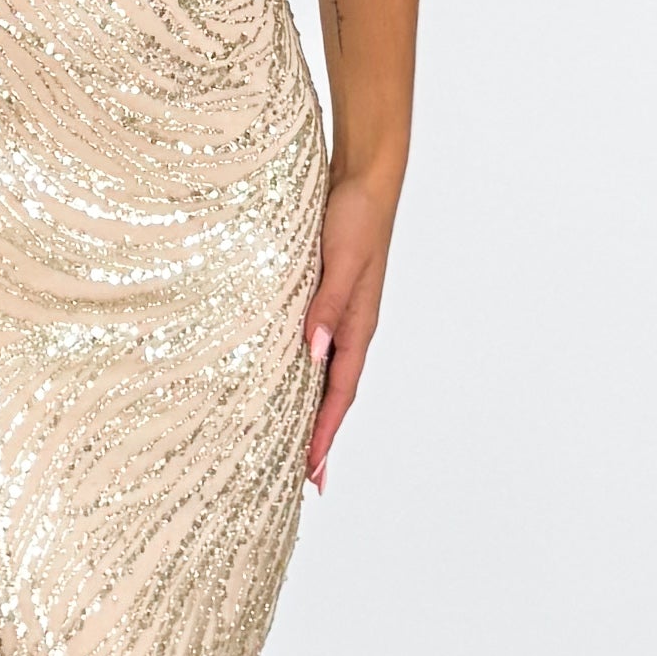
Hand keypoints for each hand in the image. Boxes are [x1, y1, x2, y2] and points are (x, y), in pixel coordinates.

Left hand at [302, 164, 398, 491]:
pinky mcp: (329, 298)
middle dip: (321, 437)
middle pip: (335, 395)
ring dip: (314, 411)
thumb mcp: (341, 261)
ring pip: (327, 375)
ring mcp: (343, 315)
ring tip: (296, 444)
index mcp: (359, 326)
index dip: (324, 434)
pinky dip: (307, 376)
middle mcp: (353, 328)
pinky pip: (318, 349)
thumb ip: (328, 305)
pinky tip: (290, 380)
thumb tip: (315, 352)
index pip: (339, 394)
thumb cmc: (356, 215)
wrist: (366, 176)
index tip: (310, 471)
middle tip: (304, 479)